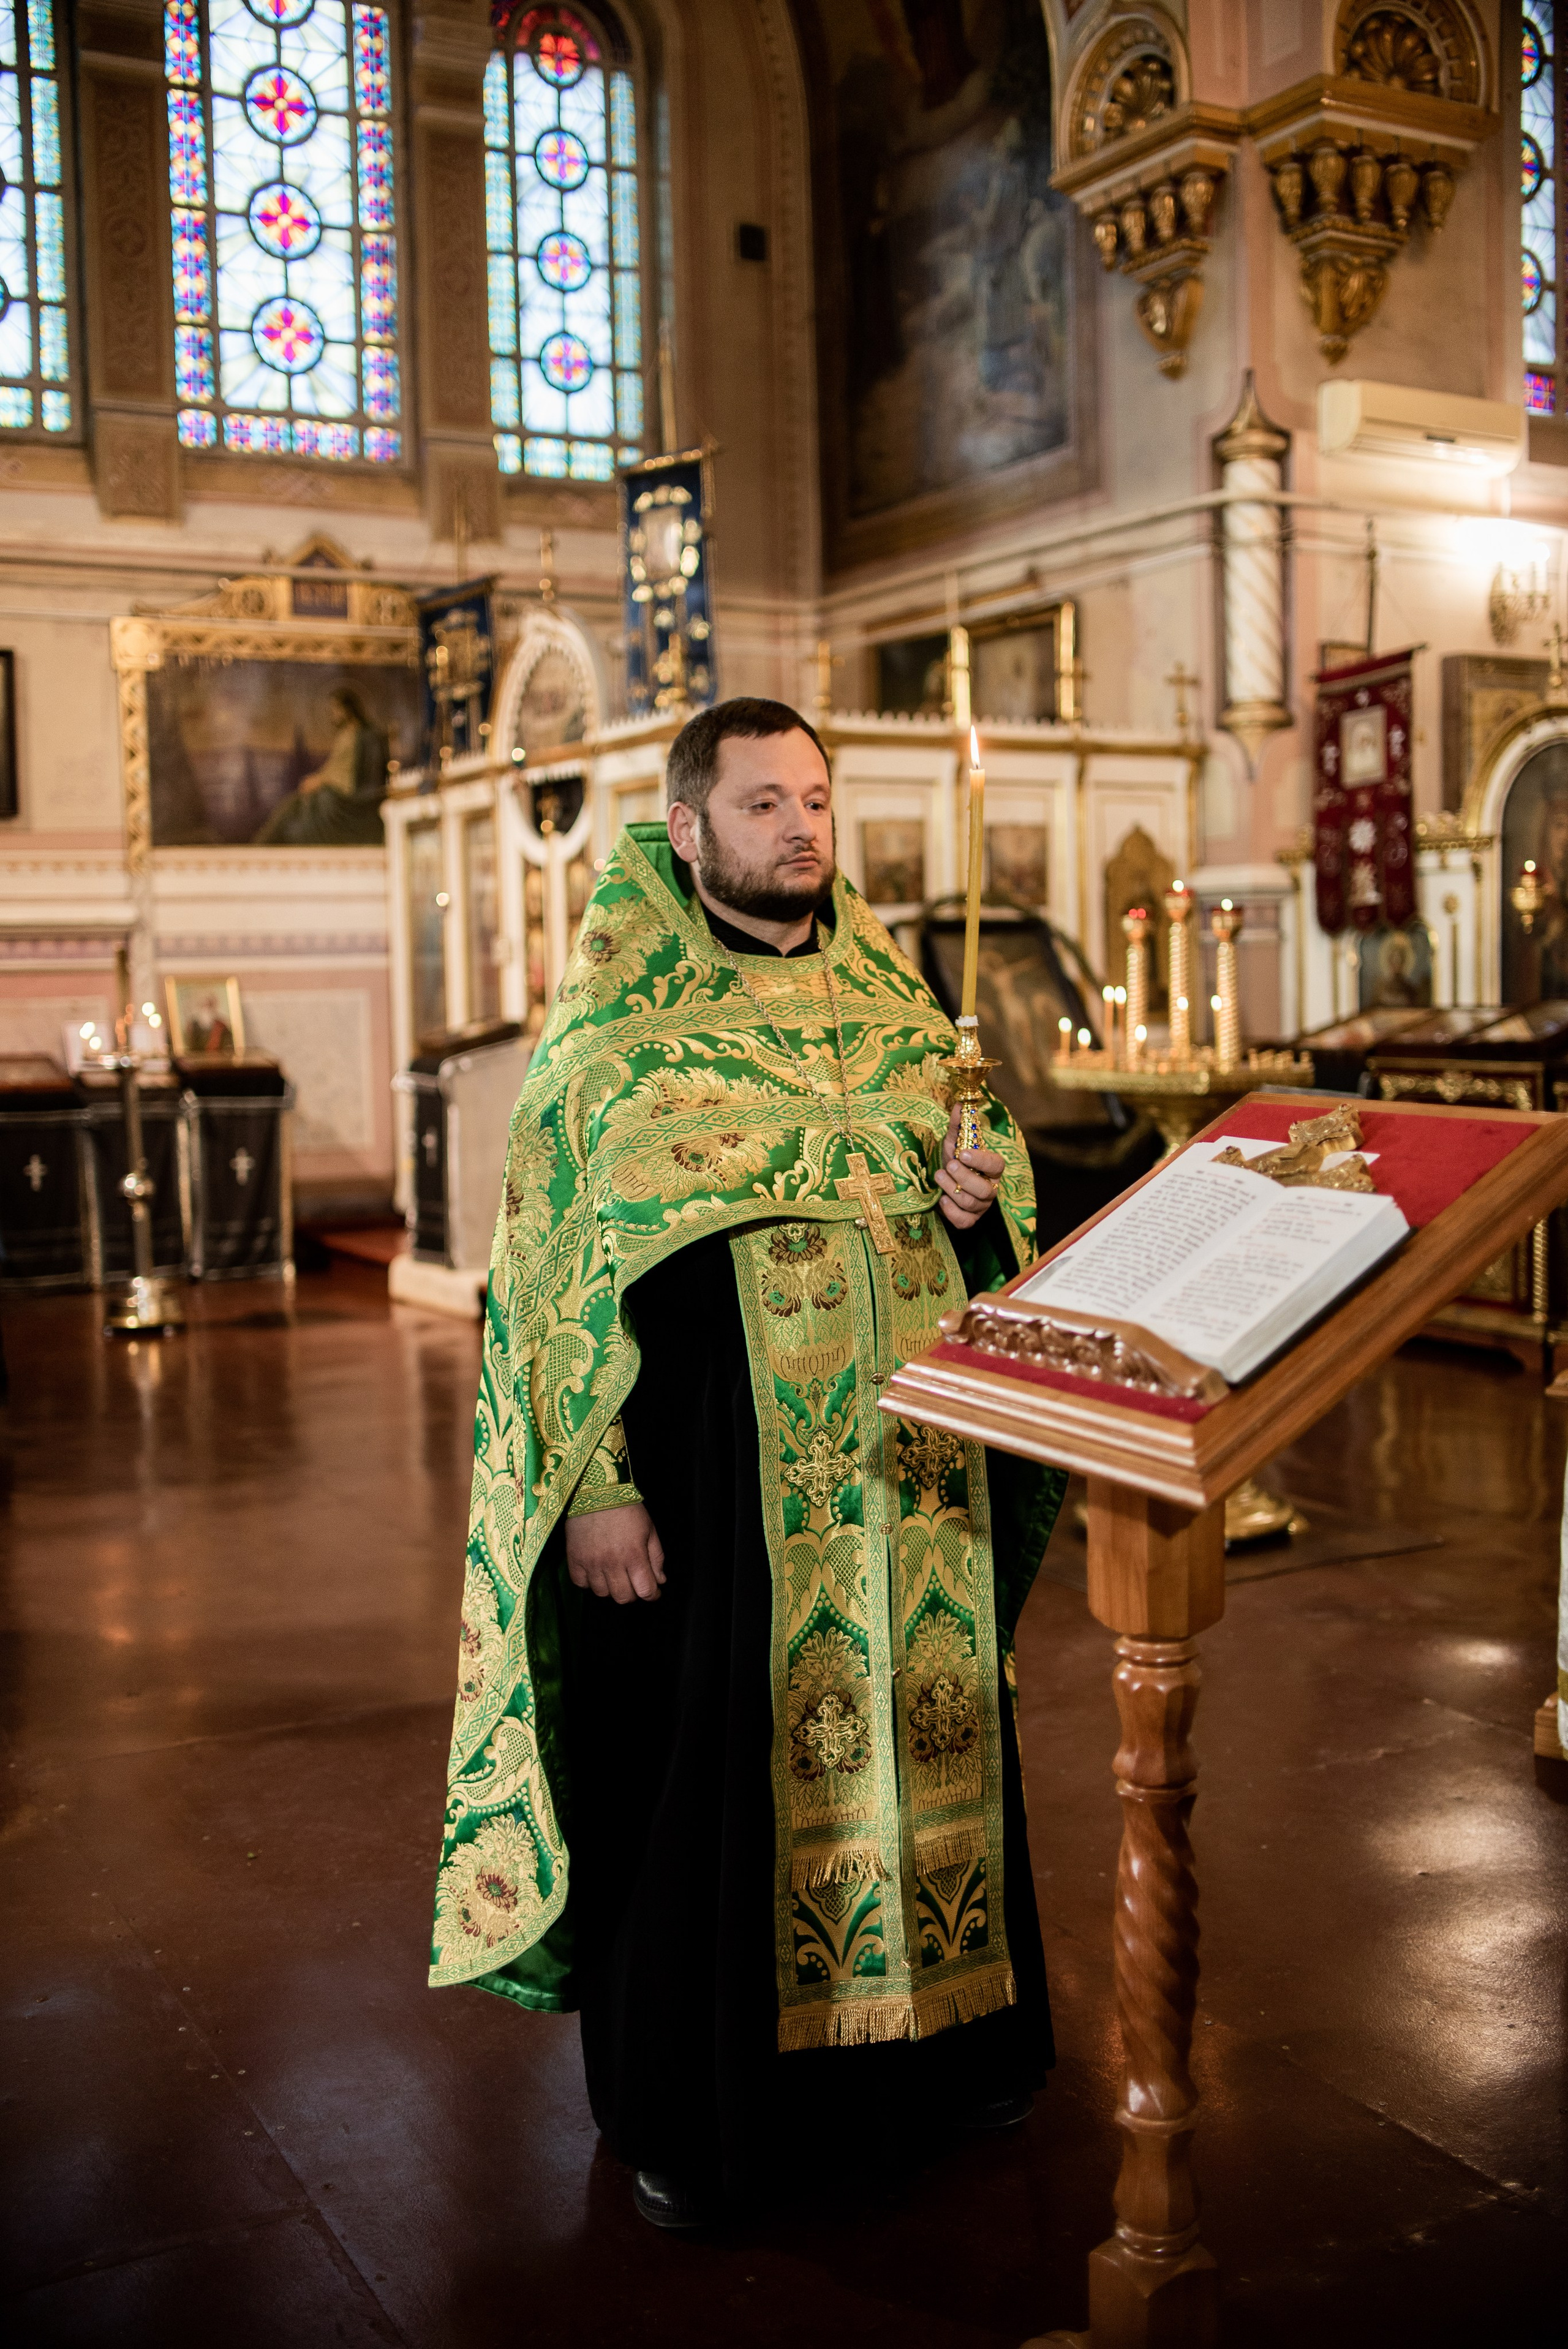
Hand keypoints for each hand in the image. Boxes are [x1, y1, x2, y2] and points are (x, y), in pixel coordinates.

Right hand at [565, 1502, 665, 1604]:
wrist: (596, 1491)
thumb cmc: (626, 1508)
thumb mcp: (649, 1529)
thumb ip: (656, 1557)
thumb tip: (660, 1580)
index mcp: (634, 1554)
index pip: (645, 1590)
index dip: (652, 1595)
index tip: (652, 1592)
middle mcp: (612, 1562)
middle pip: (623, 1597)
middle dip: (633, 1593)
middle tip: (634, 1582)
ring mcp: (591, 1562)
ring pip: (602, 1593)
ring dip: (611, 1588)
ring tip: (614, 1574)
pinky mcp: (575, 1558)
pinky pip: (581, 1584)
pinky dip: (590, 1582)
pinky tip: (596, 1572)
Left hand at [936, 1104, 1003, 1230]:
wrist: (945, 1182)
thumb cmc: (954, 1160)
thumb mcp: (954, 1142)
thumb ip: (958, 1126)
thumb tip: (959, 1105)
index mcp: (991, 1169)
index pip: (997, 1166)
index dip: (982, 1160)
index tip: (963, 1153)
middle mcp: (990, 1188)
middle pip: (985, 1189)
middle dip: (965, 1178)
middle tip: (948, 1166)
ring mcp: (981, 1206)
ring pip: (973, 1204)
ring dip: (953, 1190)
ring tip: (939, 1176)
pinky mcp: (969, 1219)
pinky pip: (965, 1222)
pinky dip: (952, 1212)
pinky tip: (941, 1200)